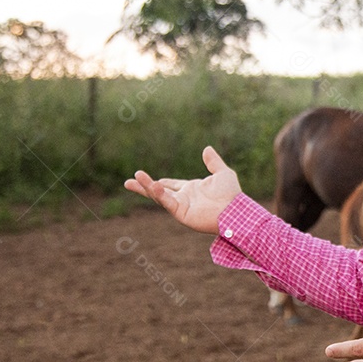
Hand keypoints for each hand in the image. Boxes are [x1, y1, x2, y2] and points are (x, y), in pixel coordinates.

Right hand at [124, 146, 241, 233]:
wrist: (235, 211)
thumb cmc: (232, 195)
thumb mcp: (223, 173)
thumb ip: (214, 162)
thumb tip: (206, 148)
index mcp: (192, 189)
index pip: (171, 184)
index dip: (159, 182)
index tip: (145, 178)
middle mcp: (184, 198)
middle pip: (159, 191)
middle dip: (144, 186)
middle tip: (128, 182)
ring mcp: (182, 206)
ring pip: (159, 196)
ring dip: (146, 187)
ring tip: (132, 180)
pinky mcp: (181, 213)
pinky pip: (167, 202)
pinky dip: (159, 194)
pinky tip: (151, 185)